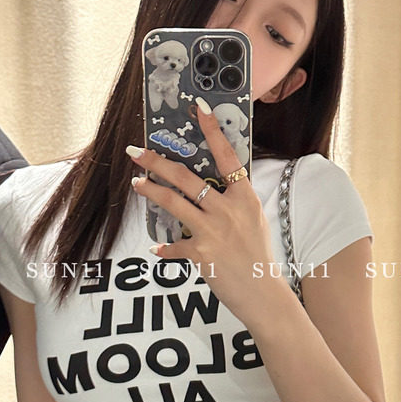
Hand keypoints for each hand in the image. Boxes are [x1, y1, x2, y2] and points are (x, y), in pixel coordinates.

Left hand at [127, 99, 287, 322]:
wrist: (264, 293)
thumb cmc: (258, 256)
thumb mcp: (253, 220)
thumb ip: (233, 201)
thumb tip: (208, 188)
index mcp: (244, 196)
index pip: (227, 155)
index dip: (211, 130)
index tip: (198, 108)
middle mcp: (228, 209)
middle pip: (187, 177)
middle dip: (158, 162)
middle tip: (137, 151)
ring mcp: (214, 230)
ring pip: (173, 202)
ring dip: (151, 191)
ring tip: (136, 184)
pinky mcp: (202, 253)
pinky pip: (174, 246)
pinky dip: (164, 249)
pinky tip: (157, 249)